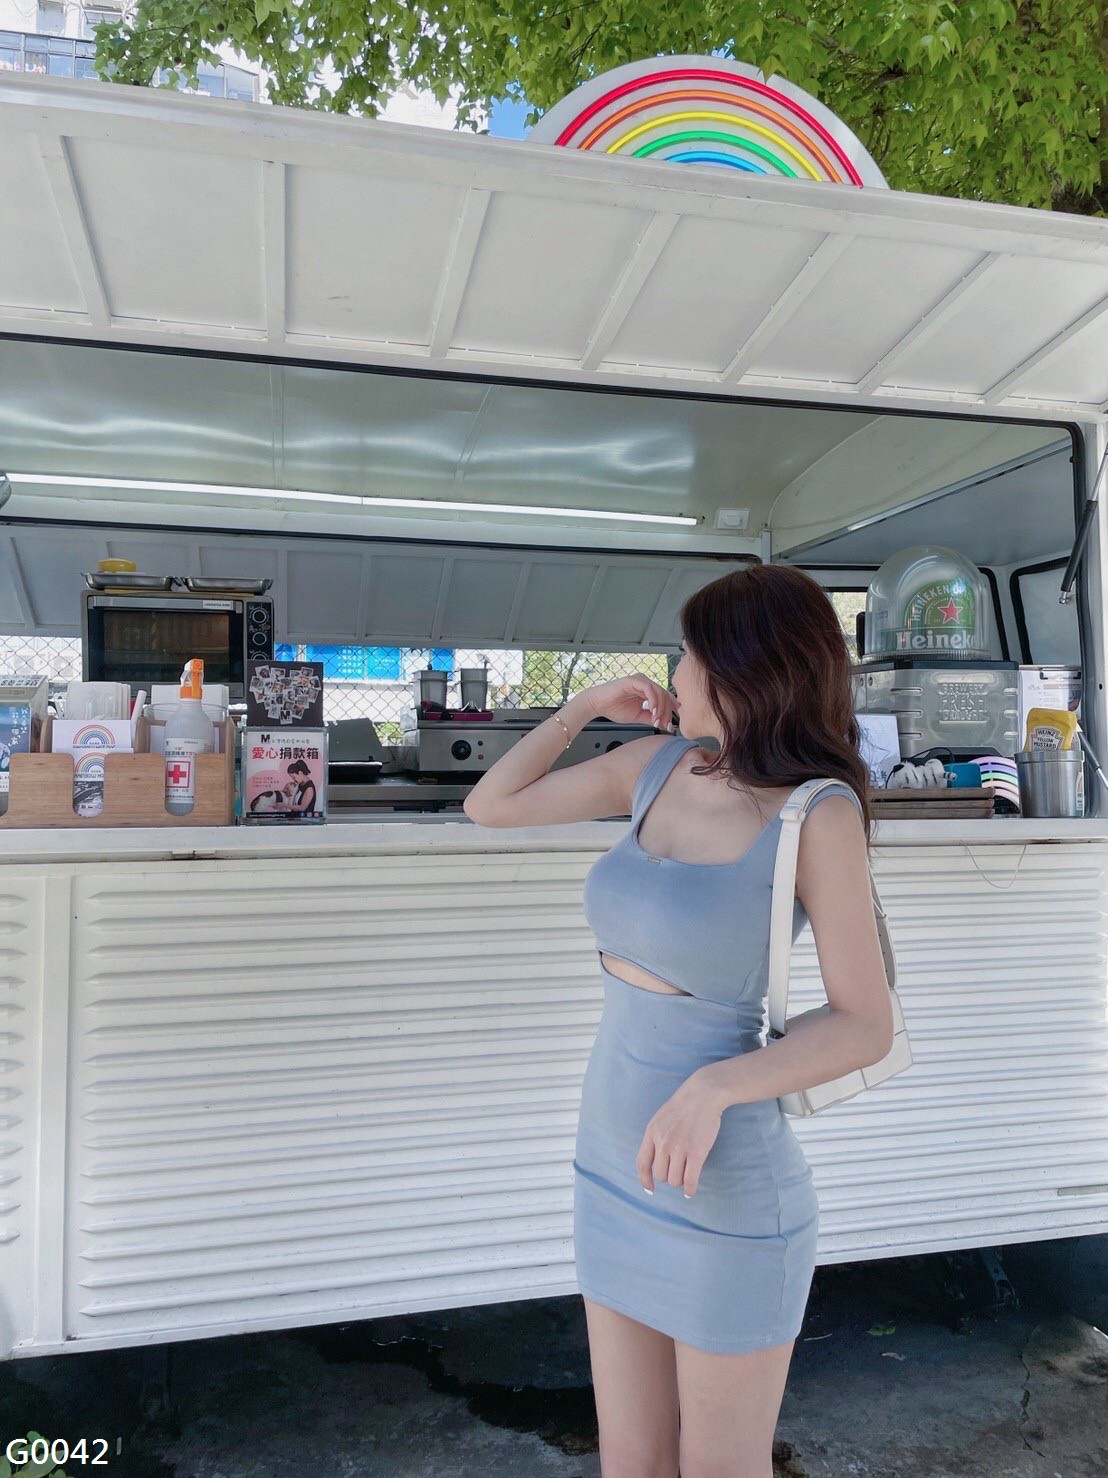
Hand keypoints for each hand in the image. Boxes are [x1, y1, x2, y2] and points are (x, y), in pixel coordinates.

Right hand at [578, 674, 680, 730]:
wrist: (597, 704)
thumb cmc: (614, 708)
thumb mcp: (638, 716)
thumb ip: (651, 718)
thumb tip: (665, 724)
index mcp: (648, 691)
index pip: (666, 698)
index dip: (672, 710)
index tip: (674, 724)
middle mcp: (646, 683)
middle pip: (665, 695)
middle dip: (667, 712)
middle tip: (665, 725)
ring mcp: (641, 680)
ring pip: (659, 692)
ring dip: (661, 708)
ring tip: (657, 720)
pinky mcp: (634, 680)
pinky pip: (649, 689)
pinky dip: (653, 700)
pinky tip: (652, 711)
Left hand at [636, 1072, 722, 1197]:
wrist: (704, 1094)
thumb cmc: (684, 1106)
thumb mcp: (661, 1118)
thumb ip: (656, 1137)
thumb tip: (654, 1160)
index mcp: (652, 1133)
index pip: (642, 1164)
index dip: (645, 1180)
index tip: (650, 1189)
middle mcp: (663, 1142)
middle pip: (660, 1175)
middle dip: (668, 1176)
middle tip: (678, 1171)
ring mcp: (679, 1148)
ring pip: (674, 1180)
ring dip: (680, 1181)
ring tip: (686, 1174)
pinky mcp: (696, 1152)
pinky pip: (690, 1180)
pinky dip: (690, 1190)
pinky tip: (690, 1192)